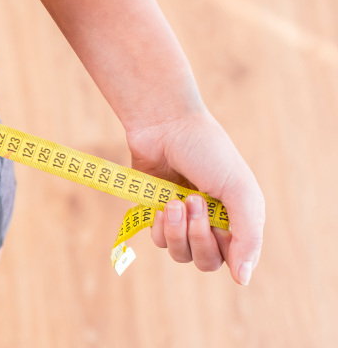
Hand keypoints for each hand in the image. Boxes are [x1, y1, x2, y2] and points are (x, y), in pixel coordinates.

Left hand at [126, 110, 264, 284]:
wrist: (165, 127)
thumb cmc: (208, 154)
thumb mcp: (240, 192)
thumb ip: (248, 236)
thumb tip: (243, 279)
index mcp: (239, 218)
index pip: (235, 258)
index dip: (226, 250)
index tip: (219, 224)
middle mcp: (212, 223)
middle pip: (206, 261)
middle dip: (198, 236)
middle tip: (193, 201)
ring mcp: (184, 220)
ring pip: (181, 254)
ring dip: (177, 231)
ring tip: (175, 200)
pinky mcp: (158, 214)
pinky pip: (159, 240)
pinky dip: (161, 227)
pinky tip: (162, 204)